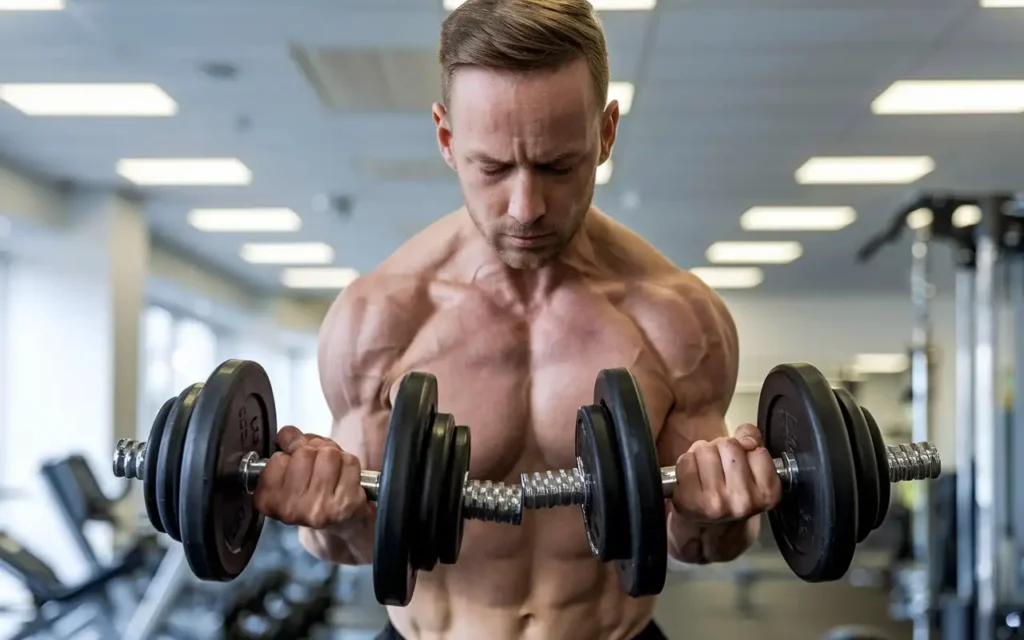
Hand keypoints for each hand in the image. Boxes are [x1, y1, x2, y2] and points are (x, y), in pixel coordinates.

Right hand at [253, 426, 370, 534]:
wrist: (342, 522)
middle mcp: (291, 509)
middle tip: (317, 463)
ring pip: (327, 454)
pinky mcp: (346, 504)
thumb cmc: (314, 491)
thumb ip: (288, 446)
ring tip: (331, 470)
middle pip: (304, 453)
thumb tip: (288, 433)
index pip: (278, 459)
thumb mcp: (291, 470)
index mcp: (269, 501)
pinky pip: (348, 462)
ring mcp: (319, 508)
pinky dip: (349, 462)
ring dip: (332, 454)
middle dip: (313, 450)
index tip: (296, 462)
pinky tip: (344, 476)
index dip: (290, 452)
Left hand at [671, 424, 781, 524]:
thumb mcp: (752, 471)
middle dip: (722, 450)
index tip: (741, 467)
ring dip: (703, 456)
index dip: (745, 452)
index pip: (756, 449)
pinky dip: (686, 464)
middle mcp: (744, 500)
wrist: (708, 532)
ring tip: (706, 473)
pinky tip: (692, 479)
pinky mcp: (691, 500)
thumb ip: (754, 442)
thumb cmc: (731, 495)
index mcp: (768, 493)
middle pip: (730, 445)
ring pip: (706, 450)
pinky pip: (686, 460)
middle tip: (720, 469)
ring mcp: (717, 502)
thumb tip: (746, 437)